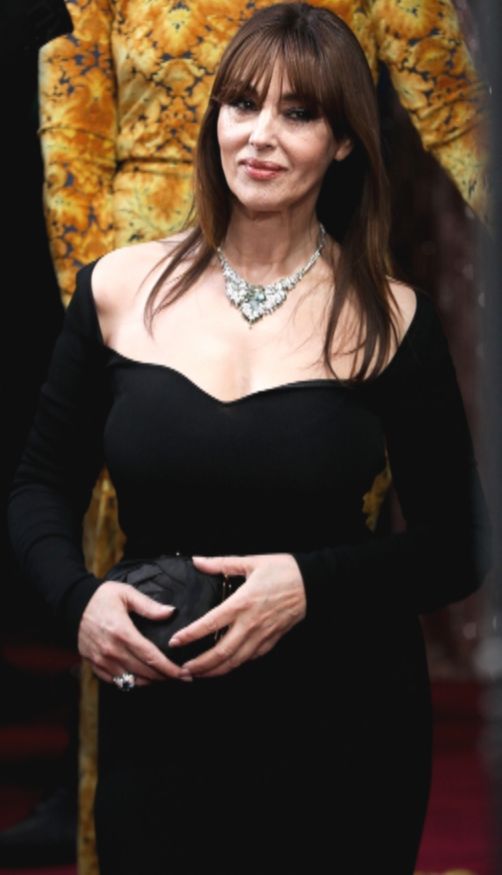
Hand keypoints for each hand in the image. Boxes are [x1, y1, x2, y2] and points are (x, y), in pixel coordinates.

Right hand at [78, 581, 193, 685]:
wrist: (72, 604)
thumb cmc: (101, 597)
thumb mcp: (126, 594)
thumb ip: (149, 606)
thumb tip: (171, 612)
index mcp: (122, 632)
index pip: (151, 657)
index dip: (170, 668)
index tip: (184, 674)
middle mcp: (112, 651)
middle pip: (144, 672)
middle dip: (165, 677)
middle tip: (181, 677)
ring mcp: (102, 660)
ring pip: (131, 680)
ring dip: (150, 681)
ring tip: (164, 677)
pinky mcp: (94, 665)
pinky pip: (115, 681)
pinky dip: (131, 682)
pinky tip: (142, 677)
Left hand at [167, 553, 306, 677]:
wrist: (312, 583)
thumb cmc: (282, 571)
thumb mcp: (251, 562)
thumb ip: (221, 564)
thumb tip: (198, 561)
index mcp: (241, 603)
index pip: (209, 625)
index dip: (190, 636)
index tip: (176, 642)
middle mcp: (250, 624)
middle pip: (221, 652)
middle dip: (200, 664)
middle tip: (183, 670)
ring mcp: (262, 635)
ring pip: (235, 661)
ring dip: (216, 670)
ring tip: (200, 674)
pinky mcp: (272, 640)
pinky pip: (251, 658)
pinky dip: (236, 665)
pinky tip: (227, 665)